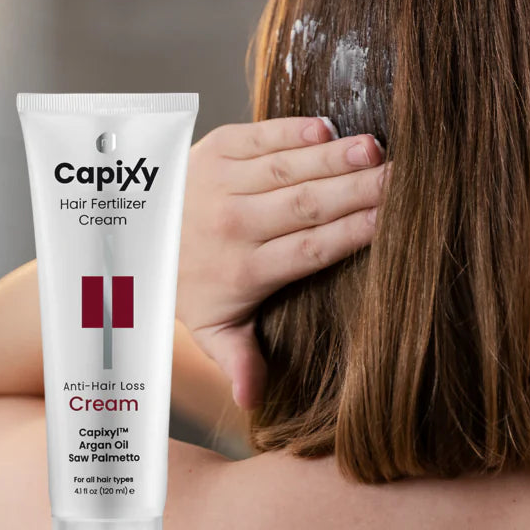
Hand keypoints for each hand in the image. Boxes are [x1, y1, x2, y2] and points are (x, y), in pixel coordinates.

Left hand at [176, 117, 386, 408]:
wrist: (131, 231)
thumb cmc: (186, 280)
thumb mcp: (211, 327)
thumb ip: (238, 359)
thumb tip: (253, 401)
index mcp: (243, 270)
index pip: (309, 249)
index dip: (349, 234)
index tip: (388, 222)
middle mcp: (232, 225)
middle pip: (306, 206)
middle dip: (356, 190)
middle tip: (397, 178)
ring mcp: (221, 182)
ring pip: (288, 169)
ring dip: (333, 157)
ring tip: (373, 148)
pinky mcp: (214, 149)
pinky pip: (260, 137)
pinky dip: (292, 131)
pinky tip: (327, 128)